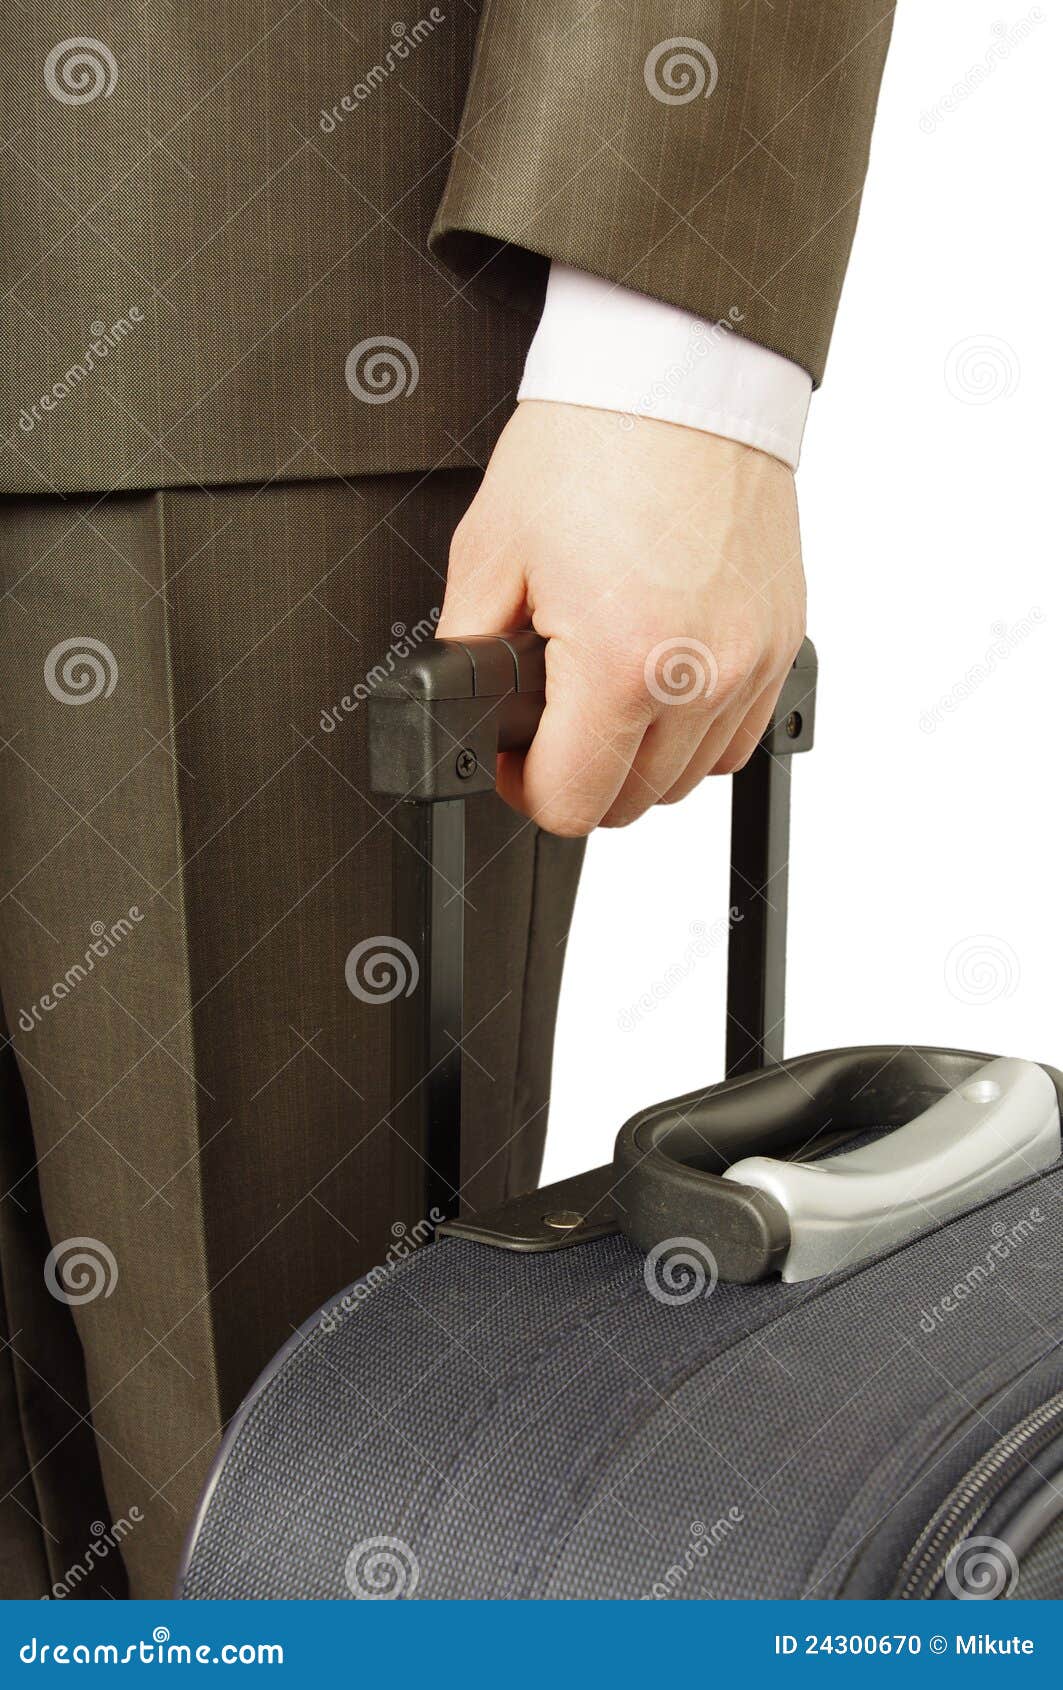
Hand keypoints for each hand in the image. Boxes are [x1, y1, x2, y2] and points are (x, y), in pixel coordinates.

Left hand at [437, 400, 805, 836]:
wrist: (676, 373)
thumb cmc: (589, 442)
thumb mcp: (490, 551)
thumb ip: (469, 649)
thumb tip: (469, 706)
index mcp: (622, 663)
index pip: (572, 804)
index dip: (524, 789)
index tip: (513, 757)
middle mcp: (700, 676)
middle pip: (633, 803)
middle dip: (580, 776)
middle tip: (550, 725)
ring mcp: (753, 661)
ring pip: (690, 779)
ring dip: (642, 760)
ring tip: (606, 699)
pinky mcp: (784, 639)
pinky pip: (739, 735)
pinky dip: (697, 730)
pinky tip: (661, 682)